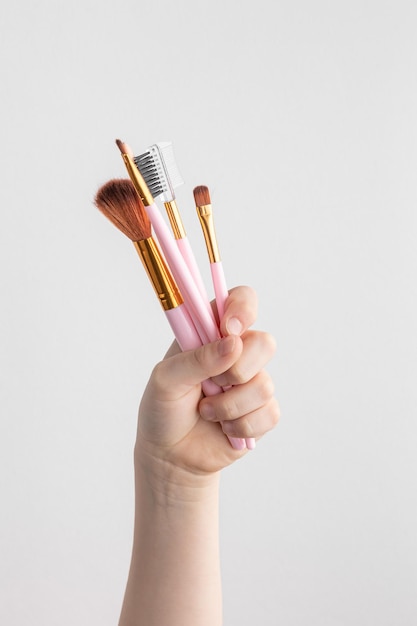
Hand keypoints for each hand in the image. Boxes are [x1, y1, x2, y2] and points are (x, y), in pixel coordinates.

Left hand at [135, 286, 279, 477]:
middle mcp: (236, 352)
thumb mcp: (166, 379)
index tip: (229, 329)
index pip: (241, 300)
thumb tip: (233, 343)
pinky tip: (223, 428)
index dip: (242, 308)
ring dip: (229, 406)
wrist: (171, 455)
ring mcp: (252, 381)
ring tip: (207, 411)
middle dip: (236, 370)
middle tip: (212, 384)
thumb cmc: (163, 409)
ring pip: (264, 385)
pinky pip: (269, 414)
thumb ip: (197, 359)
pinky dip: (241, 426)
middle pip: (264, 343)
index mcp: (211, 331)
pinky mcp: (262, 411)